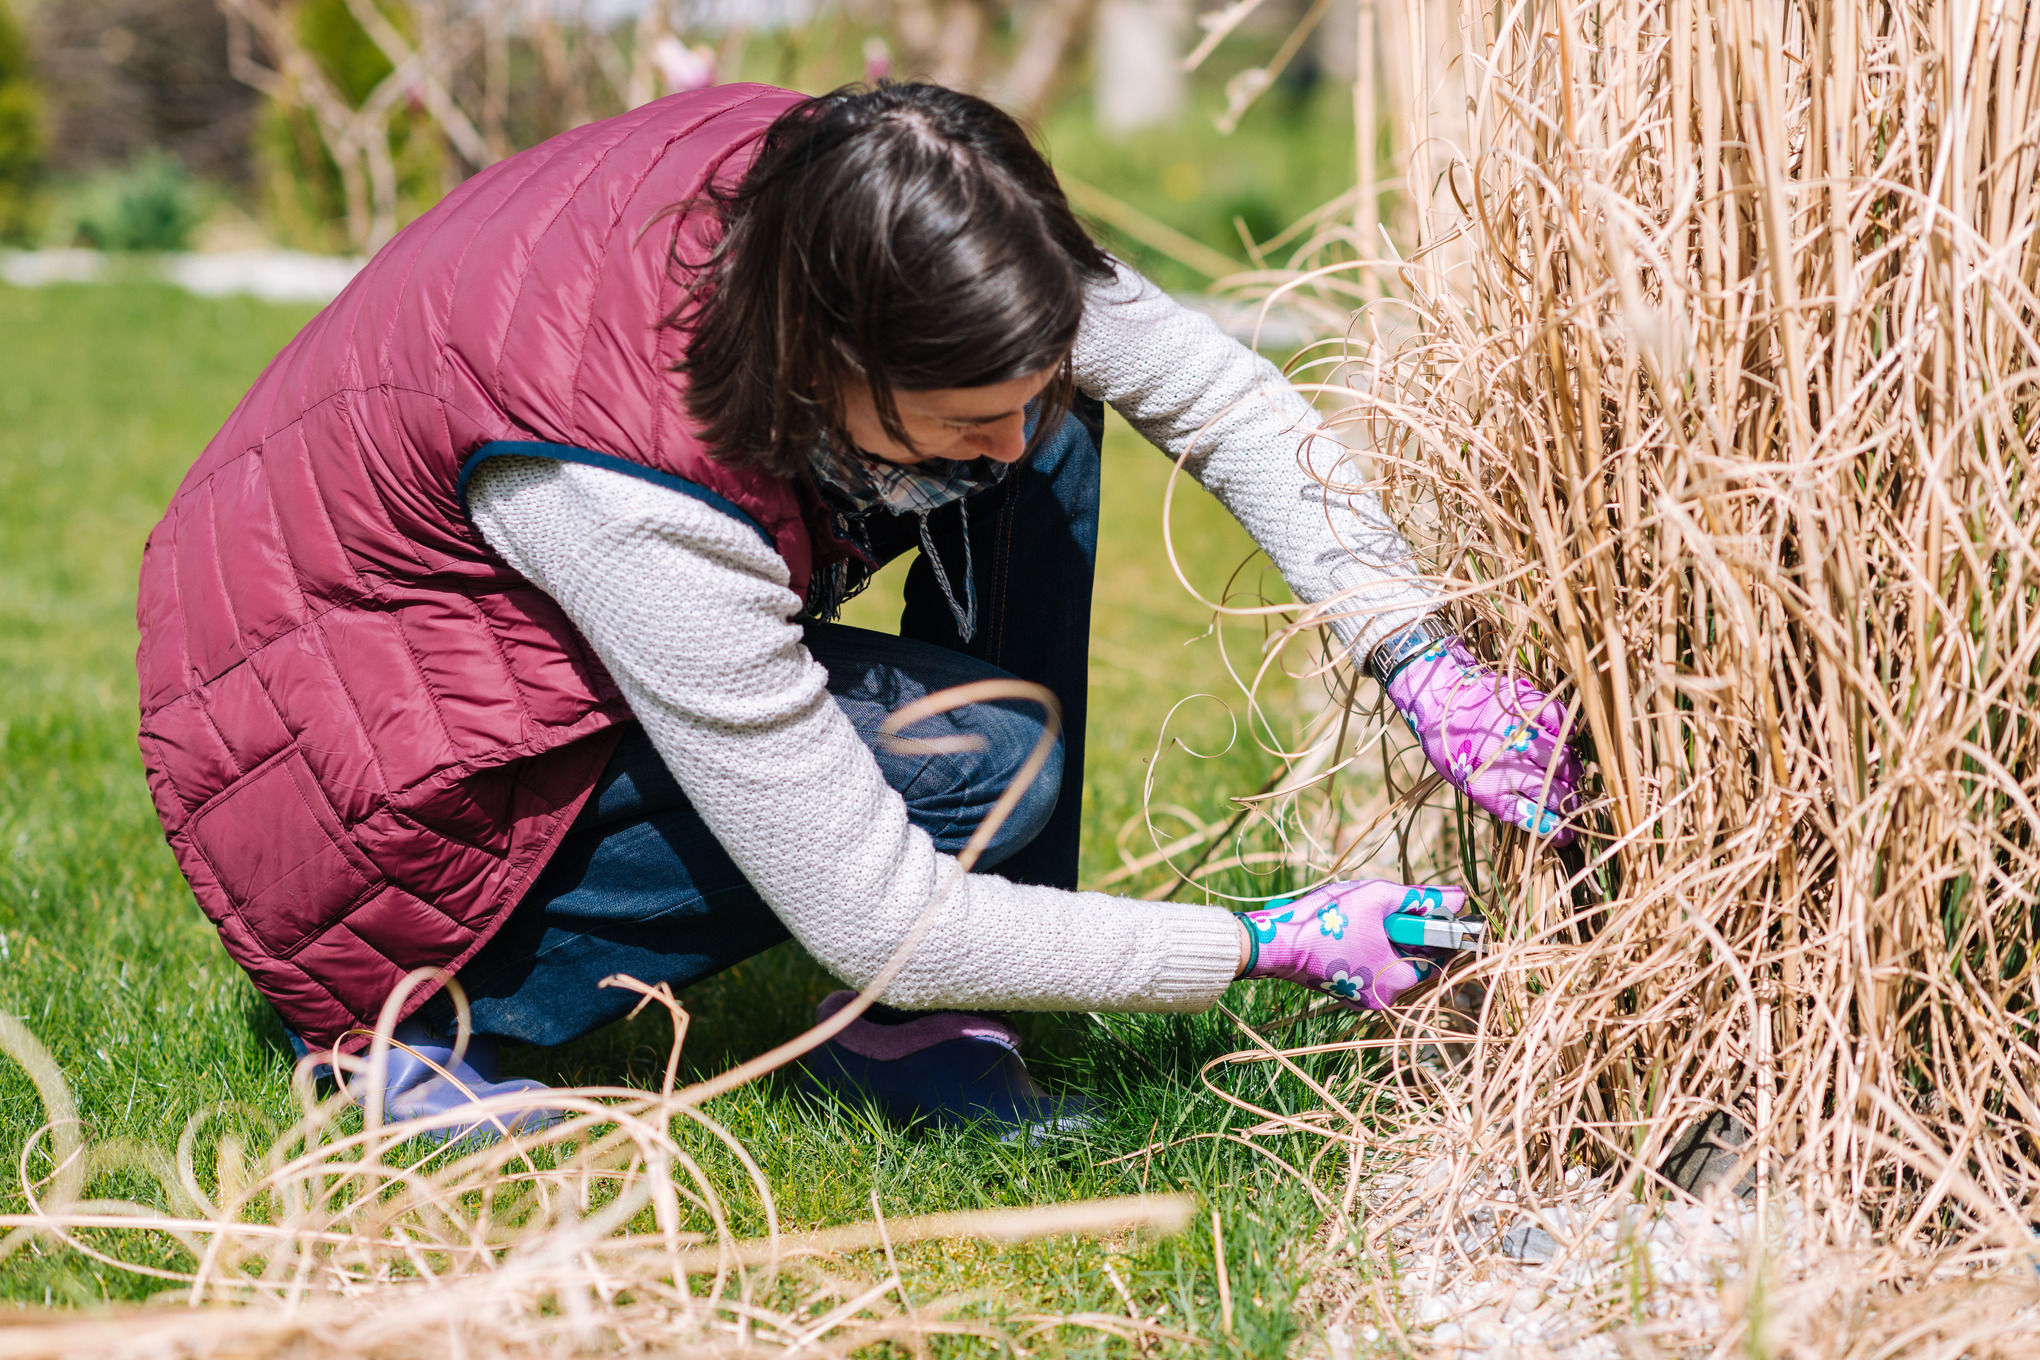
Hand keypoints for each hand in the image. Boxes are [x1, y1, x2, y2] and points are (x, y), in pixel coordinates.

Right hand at [1239, 880, 1466, 1010]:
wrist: (1275, 943)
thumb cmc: (1326, 921)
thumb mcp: (1377, 898)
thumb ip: (1419, 898)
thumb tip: (1457, 898)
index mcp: (1396, 981)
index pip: (1436, 957)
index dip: (1436, 931)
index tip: (1432, 910)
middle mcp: (1382, 998)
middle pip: (1411, 960)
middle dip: (1404, 933)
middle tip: (1388, 908)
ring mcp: (1359, 997)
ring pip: (1387, 963)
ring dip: (1384, 939)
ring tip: (1362, 917)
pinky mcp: (1342, 991)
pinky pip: (1367, 968)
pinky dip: (1365, 949)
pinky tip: (1348, 929)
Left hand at [1385, 636, 1579, 843]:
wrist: (1439, 702)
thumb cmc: (1453, 749)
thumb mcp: (1469, 784)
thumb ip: (1505, 802)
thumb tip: (1540, 821)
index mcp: (1489, 788)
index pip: (1534, 816)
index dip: (1554, 829)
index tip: (1566, 836)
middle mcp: (1507, 763)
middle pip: (1554, 791)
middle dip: (1569, 802)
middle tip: (1572, 801)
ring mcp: (1519, 733)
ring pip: (1563, 760)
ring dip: (1572, 771)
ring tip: (1570, 773)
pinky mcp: (1526, 706)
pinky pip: (1560, 721)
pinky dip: (1567, 731)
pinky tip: (1563, 739)